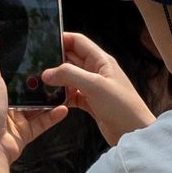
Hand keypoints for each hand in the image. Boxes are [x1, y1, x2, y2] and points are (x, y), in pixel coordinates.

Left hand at [0, 24, 68, 172]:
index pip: (9, 71)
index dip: (22, 62)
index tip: (39, 51)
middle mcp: (2, 103)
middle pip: (25, 88)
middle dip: (41, 80)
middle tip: (59, 66)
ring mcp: (13, 119)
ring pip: (36, 105)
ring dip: (50, 98)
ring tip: (66, 85)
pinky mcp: (23, 134)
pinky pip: (42, 122)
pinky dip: (53, 116)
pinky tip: (66, 107)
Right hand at [46, 31, 155, 145]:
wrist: (134, 133)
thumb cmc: (122, 107)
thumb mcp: (94, 86)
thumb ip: (70, 75)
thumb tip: (48, 73)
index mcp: (101, 61)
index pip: (78, 42)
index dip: (62, 39)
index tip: (44, 43)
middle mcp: (97, 71)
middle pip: (71, 59)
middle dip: (55, 61)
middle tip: (38, 66)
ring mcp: (93, 87)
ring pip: (70, 78)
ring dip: (58, 81)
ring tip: (42, 84)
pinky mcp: (90, 102)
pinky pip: (72, 95)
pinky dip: (62, 96)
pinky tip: (54, 100)